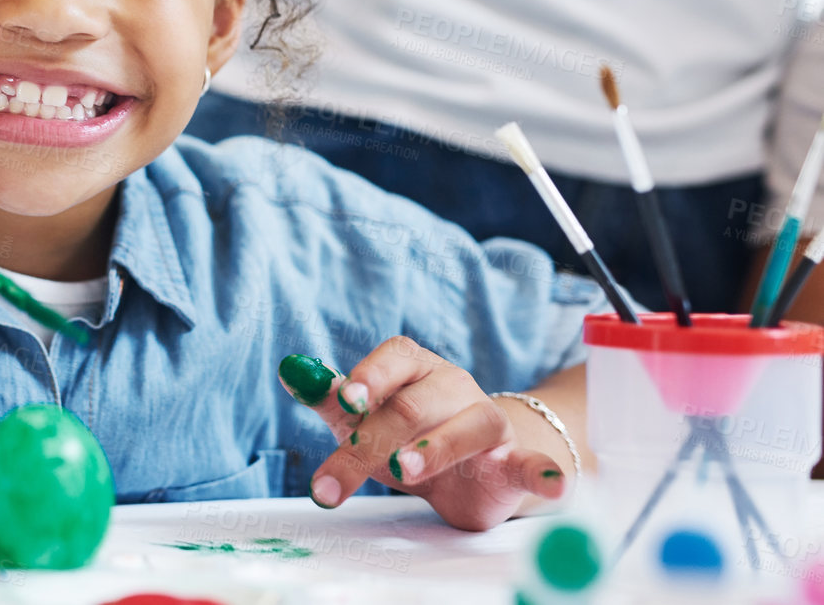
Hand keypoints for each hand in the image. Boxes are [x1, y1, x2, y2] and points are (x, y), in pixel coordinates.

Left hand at [279, 338, 567, 531]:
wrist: (471, 470)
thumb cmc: (408, 435)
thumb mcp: (364, 419)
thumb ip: (332, 398)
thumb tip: (290, 372)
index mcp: (415, 368)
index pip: (395, 358)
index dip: (371, 376)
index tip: (347, 401)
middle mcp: (454, 387)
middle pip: (413, 405)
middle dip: (372, 440)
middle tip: (340, 472)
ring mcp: (489, 423)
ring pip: (468, 426)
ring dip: (436, 448)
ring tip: (404, 471)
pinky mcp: (516, 462)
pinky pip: (533, 463)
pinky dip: (544, 471)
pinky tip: (547, 480)